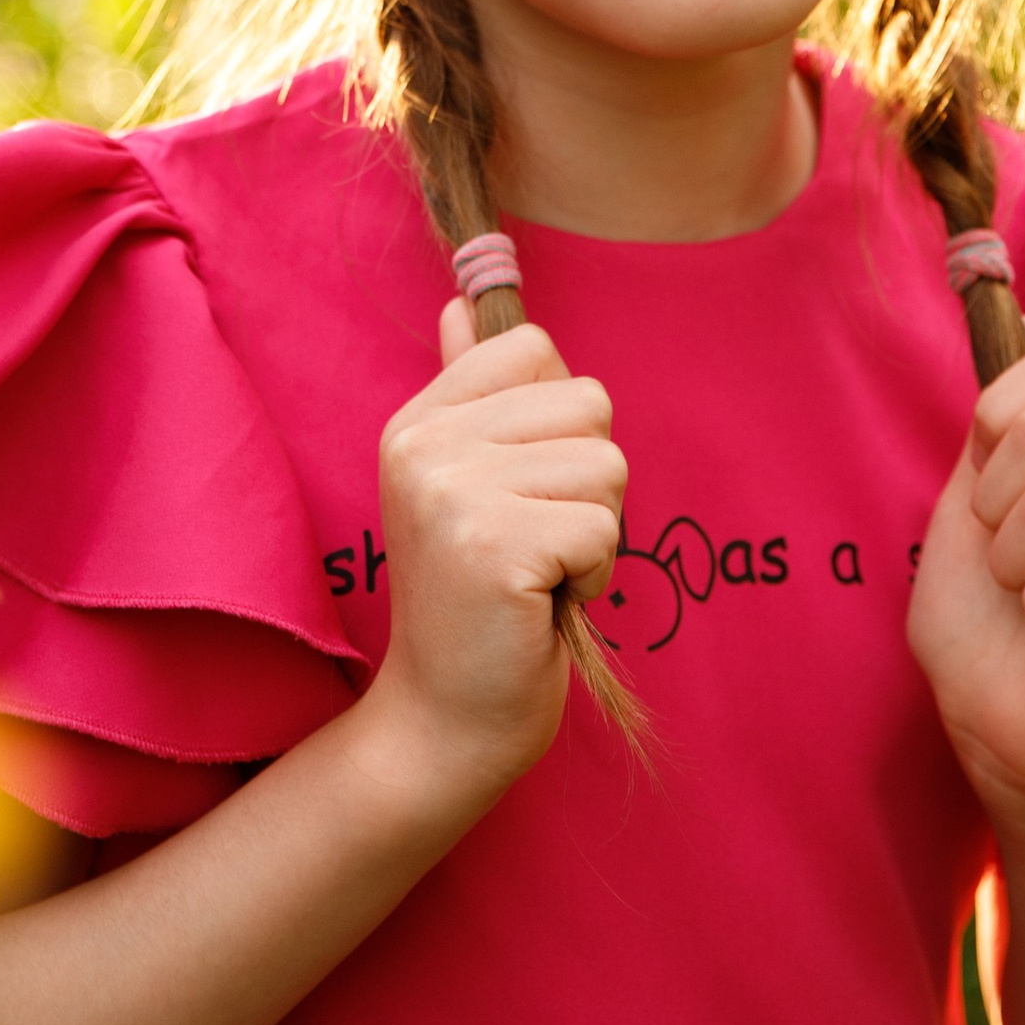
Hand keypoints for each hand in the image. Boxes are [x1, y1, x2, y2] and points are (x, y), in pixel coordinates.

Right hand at [363, 305, 627, 798]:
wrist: (445, 720)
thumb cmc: (475, 601)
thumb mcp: (461, 484)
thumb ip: (469, 391)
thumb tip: (463, 304)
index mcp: (418, 420)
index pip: (534, 348)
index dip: (559, 424)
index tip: (519, 489)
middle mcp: (425, 444)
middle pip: (588, 402)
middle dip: (588, 482)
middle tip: (534, 543)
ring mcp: (453, 493)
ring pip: (606, 464)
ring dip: (595, 530)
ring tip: (539, 573)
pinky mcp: (494, 547)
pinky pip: (604, 527)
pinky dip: (594, 574)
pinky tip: (544, 603)